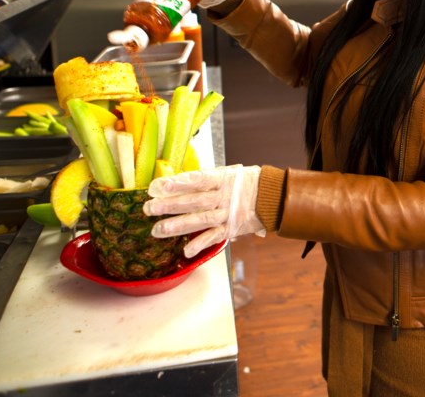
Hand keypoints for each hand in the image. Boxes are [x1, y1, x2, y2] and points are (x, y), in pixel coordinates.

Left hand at [144, 165, 264, 257]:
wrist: (274, 196)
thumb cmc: (248, 182)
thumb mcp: (230, 173)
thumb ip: (208, 178)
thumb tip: (179, 180)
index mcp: (222, 179)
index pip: (196, 179)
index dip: (177, 183)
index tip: (157, 186)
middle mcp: (224, 196)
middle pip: (194, 200)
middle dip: (170, 205)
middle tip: (149, 208)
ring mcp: (228, 213)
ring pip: (201, 219)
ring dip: (179, 226)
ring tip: (158, 230)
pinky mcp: (233, 228)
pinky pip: (215, 236)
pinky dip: (201, 243)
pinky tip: (186, 250)